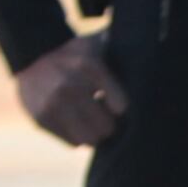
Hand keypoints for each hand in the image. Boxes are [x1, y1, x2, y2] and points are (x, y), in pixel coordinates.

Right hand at [14, 33, 126, 147]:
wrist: (32, 55)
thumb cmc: (78, 53)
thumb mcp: (99, 43)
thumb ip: (124, 48)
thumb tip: (155, 46)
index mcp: (90, 67)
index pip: (122, 106)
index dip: (123, 108)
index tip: (120, 105)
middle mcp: (69, 86)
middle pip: (107, 127)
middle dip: (111, 124)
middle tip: (107, 116)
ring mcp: (53, 104)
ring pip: (90, 139)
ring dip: (95, 133)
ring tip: (93, 120)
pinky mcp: (40, 118)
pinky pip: (72, 143)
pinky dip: (78, 136)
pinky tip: (77, 121)